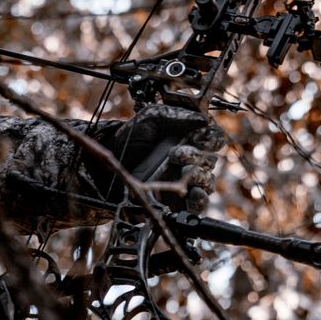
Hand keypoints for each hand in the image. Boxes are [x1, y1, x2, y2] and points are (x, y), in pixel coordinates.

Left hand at [85, 106, 224, 212]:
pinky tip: (192, 192)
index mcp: (189, 140)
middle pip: (210, 160)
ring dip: (197, 175)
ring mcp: (185, 182)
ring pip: (207, 181)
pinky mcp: (178, 201)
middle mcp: (191, 161)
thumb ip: (176, 115)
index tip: (198, 137)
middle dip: (195, 156)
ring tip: (178, 169)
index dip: (210, 138)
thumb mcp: (150, 119)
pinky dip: (199, 199)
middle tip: (175, 154)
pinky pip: (199, 204)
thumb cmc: (129, 141)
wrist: (107, 165)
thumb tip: (202, 118)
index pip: (214, 139)